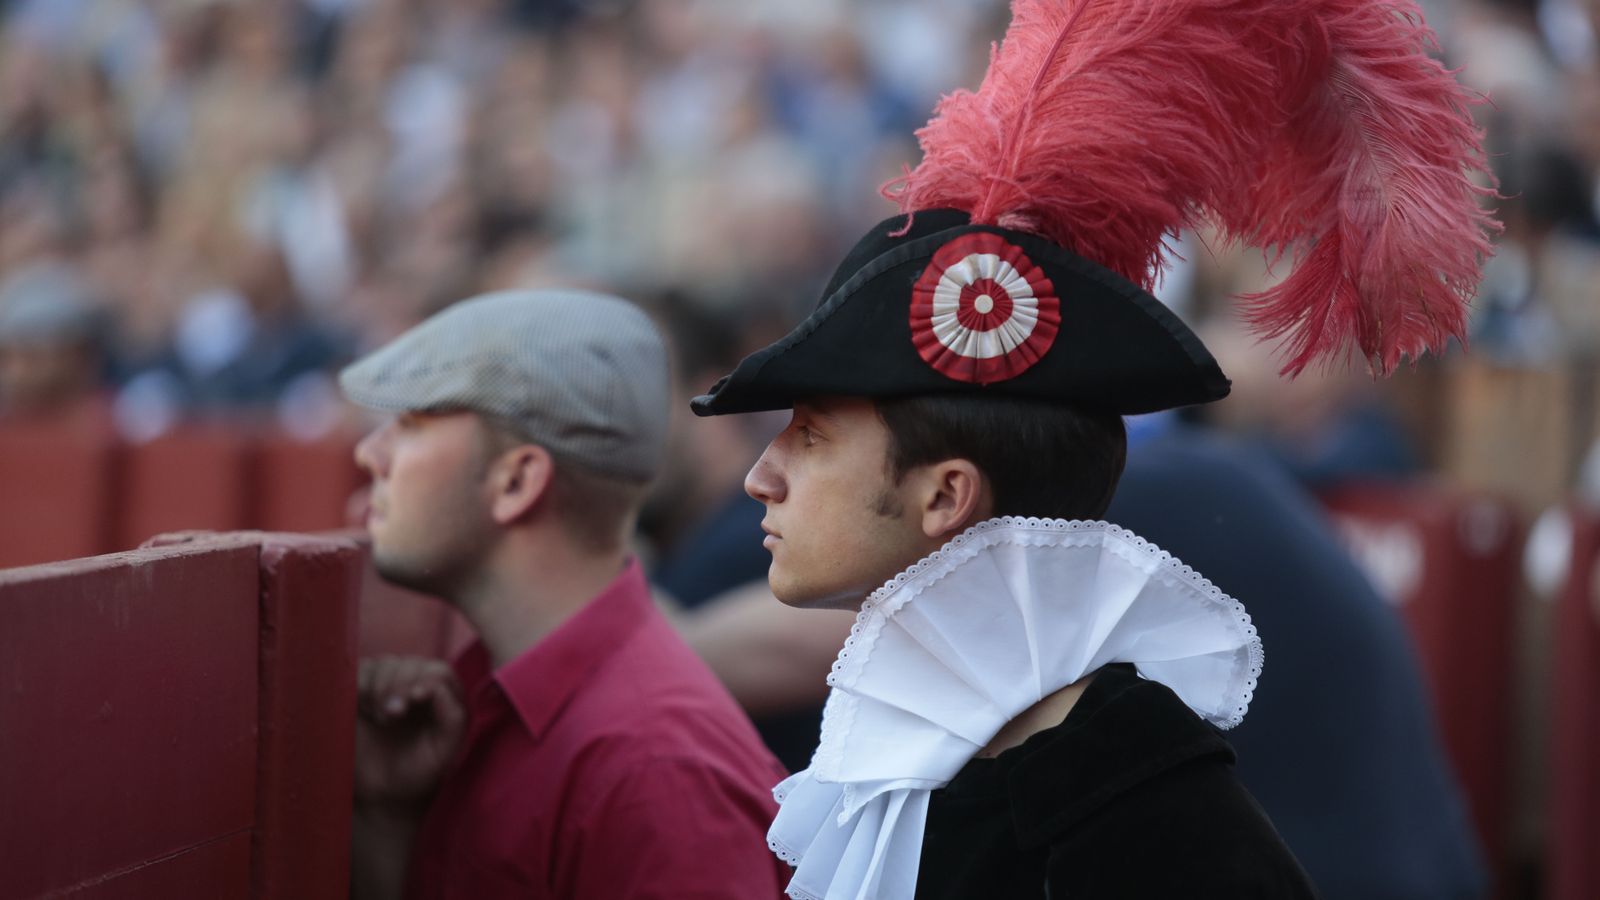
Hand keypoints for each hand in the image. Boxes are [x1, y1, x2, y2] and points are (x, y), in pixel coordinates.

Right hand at [354, 656, 467, 810]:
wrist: (382, 791)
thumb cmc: (418, 771)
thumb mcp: (444, 752)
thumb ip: (453, 720)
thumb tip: (438, 689)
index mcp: (444, 696)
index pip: (438, 671)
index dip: (426, 679)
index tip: (415, 698)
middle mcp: (417, 683)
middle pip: (410, 663)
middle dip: (399, 684)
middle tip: (392, 714)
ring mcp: (388, 683)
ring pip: (385, 663)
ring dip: (380, 685)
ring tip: (381, 717)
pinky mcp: (361, 689)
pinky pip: (359, 671)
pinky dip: (360, 684)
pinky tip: (364, 709)